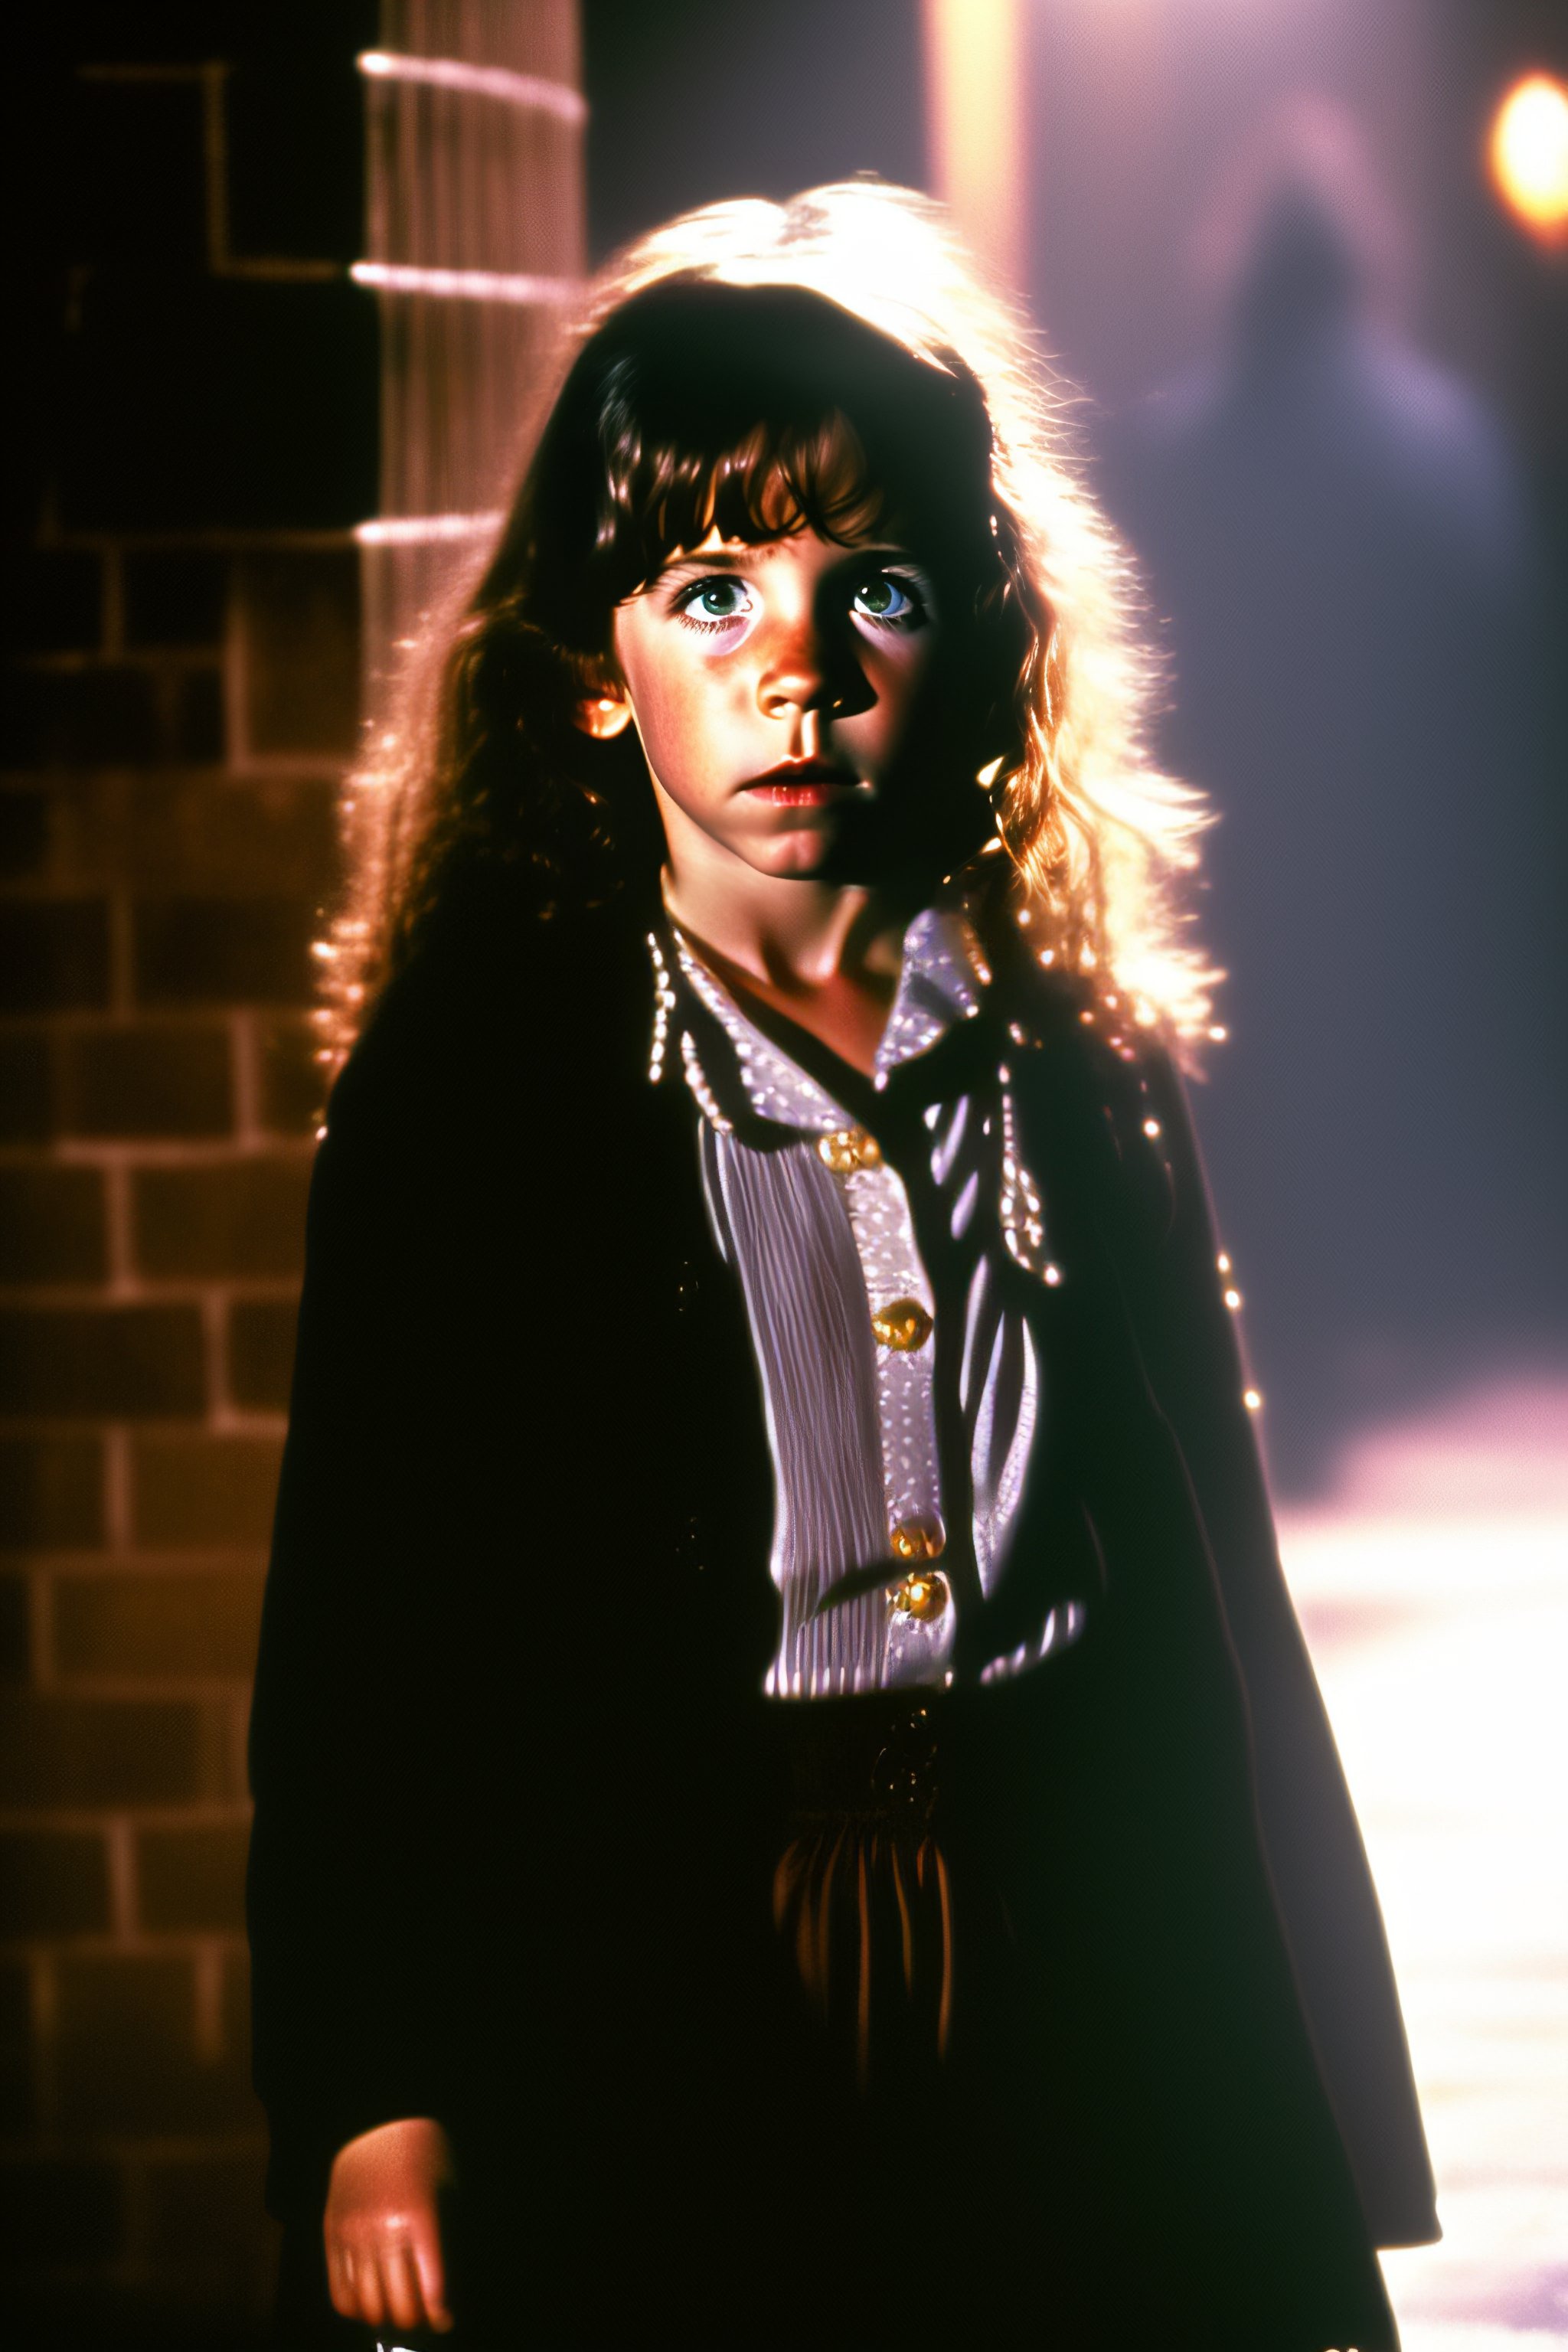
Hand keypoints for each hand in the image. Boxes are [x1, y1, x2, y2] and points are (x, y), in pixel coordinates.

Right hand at [324, 2115, 455, 2335]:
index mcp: (420, 2217)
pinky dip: (356, 2309)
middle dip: (416, 2320)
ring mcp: (354, 2234)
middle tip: (424, 2315)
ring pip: (368, 2306)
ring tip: (398, 2311)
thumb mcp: (449, 2189)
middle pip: (399, 2305)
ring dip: (386, 2318)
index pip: (432, 2289)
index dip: (440, 2314)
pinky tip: (371, 2303)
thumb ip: (448, 2241)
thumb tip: (444, 2298)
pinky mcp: (332, 2234)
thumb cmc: (425, 2154)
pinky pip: (339, 2292)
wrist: (379, 2121)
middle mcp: (384, 2229)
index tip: (445, 2319)